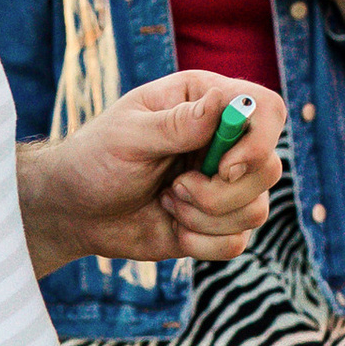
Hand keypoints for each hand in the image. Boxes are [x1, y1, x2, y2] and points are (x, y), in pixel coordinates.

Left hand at [17, 71, 287, 276]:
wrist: (76, 210)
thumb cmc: (95, 160)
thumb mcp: (128, 136)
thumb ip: (177, 123)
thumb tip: (223, 104)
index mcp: (206, 102)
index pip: (267, 109)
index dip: (259, 141)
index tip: (225, 168)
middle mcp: (224, 142)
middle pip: (269, 168)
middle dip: (220, 192)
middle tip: (175, 188)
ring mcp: (226, 184)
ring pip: (256, 210)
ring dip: (205, 217)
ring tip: (167, 203)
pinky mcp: (219, 223)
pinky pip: (238, 242)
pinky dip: (202, 243)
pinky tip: (173, 227)